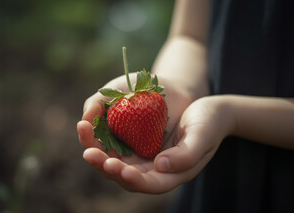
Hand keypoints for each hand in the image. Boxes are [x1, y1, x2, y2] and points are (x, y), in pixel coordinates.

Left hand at [78, 76, 230, 192]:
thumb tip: (160, 166)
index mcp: (171, 174)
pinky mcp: (138, 140)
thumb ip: (185, 155)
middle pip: (125, 174)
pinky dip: (103, 136)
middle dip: (105, 165)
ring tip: (84, 134)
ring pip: (116, 159)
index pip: (148, 183)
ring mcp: (144, 155)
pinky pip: (117, 143)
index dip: (130, 178)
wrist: (209, 109)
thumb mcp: (201, 136)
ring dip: (99, 151)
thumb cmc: (209, 122)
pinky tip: (91, 125)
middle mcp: (154, 169)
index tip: (114, 167)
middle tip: (89, 153)